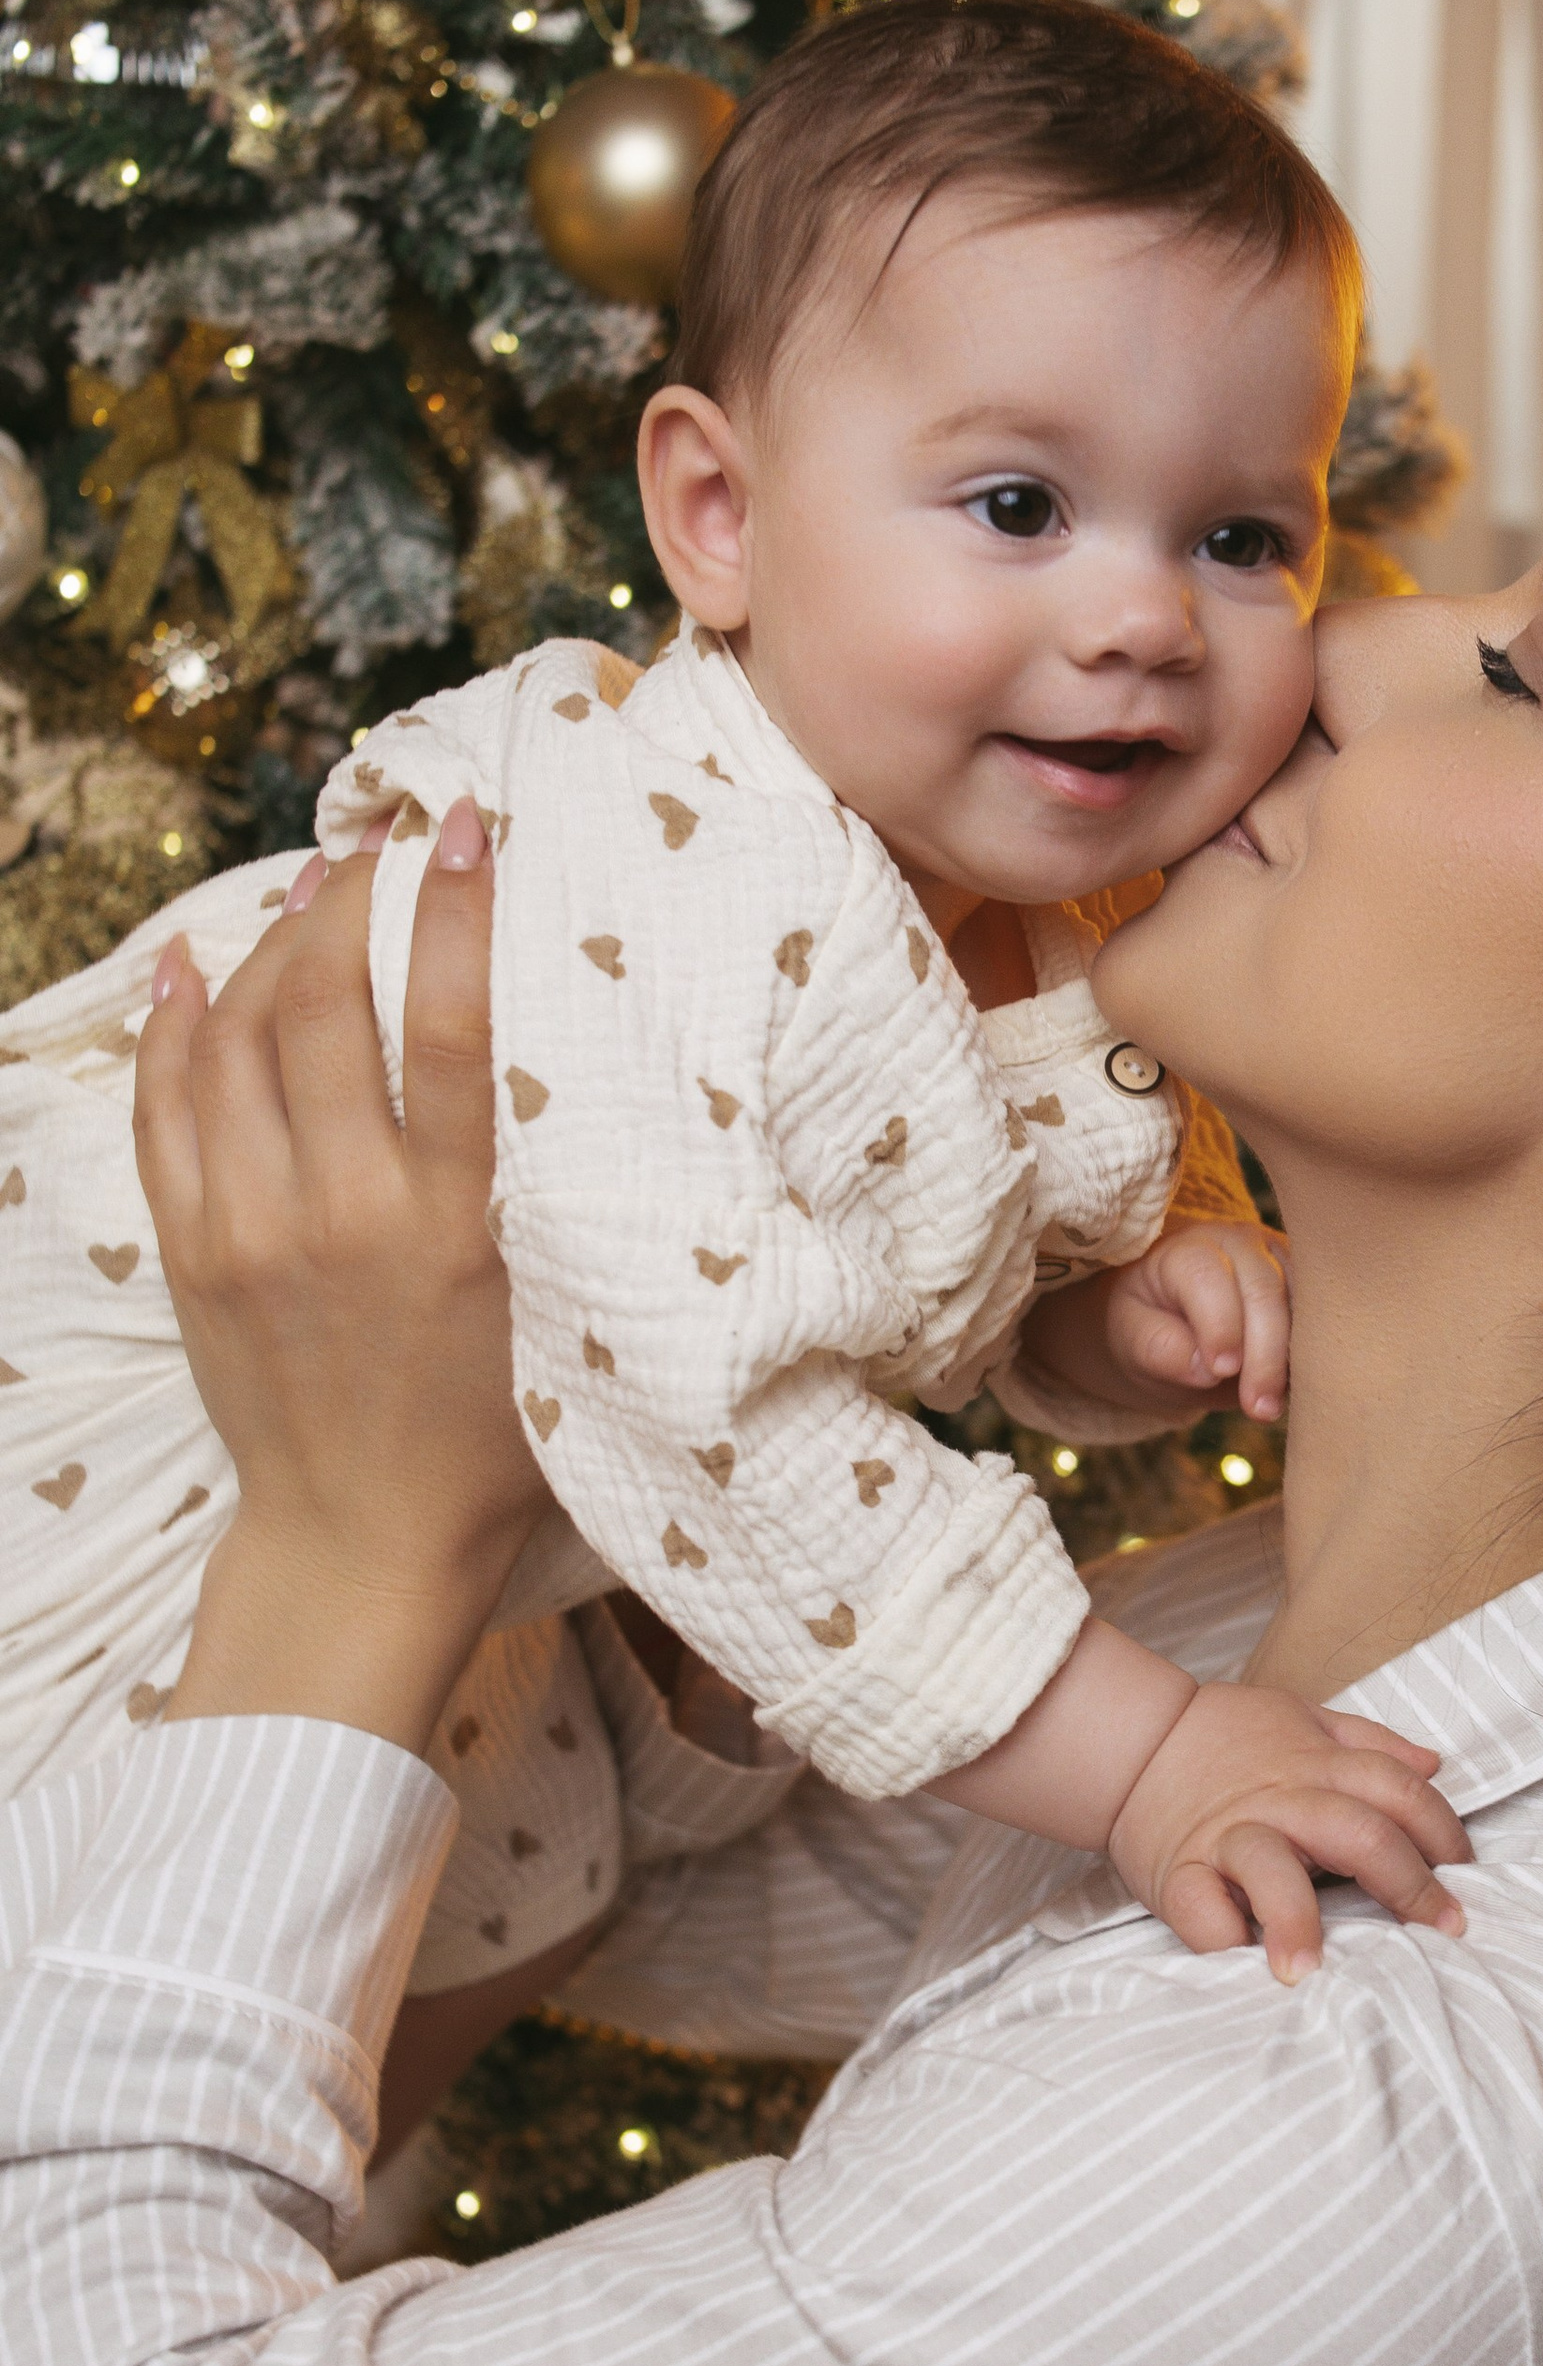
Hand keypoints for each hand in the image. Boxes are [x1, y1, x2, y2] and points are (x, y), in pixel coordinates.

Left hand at [134, 804, 547, 1755]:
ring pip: (241, 1037)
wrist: (364, 1539)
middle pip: (325, 1005)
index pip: (447, 1030)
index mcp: (454, 1228)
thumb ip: (543, 1183)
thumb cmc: (490, 1429)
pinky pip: (166, 1106)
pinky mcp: (192, 1252)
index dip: (456, 913)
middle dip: (354, 899)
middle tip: (384, 844)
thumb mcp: (554, 1303)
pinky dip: (178, 1024)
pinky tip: (198, 967)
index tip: (470, 827)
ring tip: (313, 888)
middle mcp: (343, 1215)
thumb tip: (541, 1039)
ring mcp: (251, 1229)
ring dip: (274, 943)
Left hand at [1100, 1222, 1291, 1422]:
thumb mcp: (1129, 1336)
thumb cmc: (1146, 1322)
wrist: (1170, 1310)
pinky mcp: (1307, 1285)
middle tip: (1257, 1409)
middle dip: (1265, 1355)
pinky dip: (1311, 1356)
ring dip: (1294, 1360)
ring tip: (1273, 1408)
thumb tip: (1205, 1370)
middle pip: (1264, 1290)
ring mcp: (1280, 1261)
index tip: (1221, 1371)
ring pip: (1303, 1303)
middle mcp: (1240, 1244)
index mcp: (1188, 1249)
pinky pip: (1322, 1318)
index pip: (1209, 1278)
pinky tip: (1291, 1391)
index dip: (1220, 1325)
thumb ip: (1157, 1348)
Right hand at [1106, 1680, 1471, 1981]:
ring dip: (1296, 1920)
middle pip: (1358, 1834)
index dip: (1443, 1833)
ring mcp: (1228, 1838)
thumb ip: (1370, 1743)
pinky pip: (1198, 1908)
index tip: (1465, 1876)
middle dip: (1409, 1884)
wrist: (1132, 1741)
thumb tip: (1434, 1766)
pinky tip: (1242, 1964)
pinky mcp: (1179, 1872)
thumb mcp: (1303, 1718)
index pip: (1399, 1793)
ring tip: (1312, 1971)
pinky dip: (1219, 1938)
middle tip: (1444, 1931)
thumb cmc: (1226, 1737)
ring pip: (1271, 1869)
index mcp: (1318, 1766)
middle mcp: (1280, 1801)